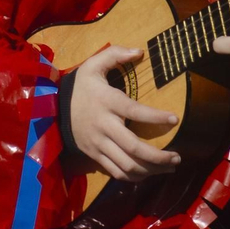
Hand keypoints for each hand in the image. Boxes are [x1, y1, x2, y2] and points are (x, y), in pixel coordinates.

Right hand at [68, 46, 180, 181]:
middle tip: (177, 157)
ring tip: (170, 166)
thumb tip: (140, 52)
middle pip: (133, 148)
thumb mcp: (93, 64)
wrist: (51, 109)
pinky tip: (150, 173)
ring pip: (127, 165)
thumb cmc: (79, 86)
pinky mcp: (94, 155)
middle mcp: (103, 126)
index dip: (155, 117)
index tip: (175, 119)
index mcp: (106, 102)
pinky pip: (116, 172)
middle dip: (158, 156)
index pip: (134, 111)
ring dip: (151, 170)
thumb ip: (115, 54)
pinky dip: (135, 176)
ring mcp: (98, 144)